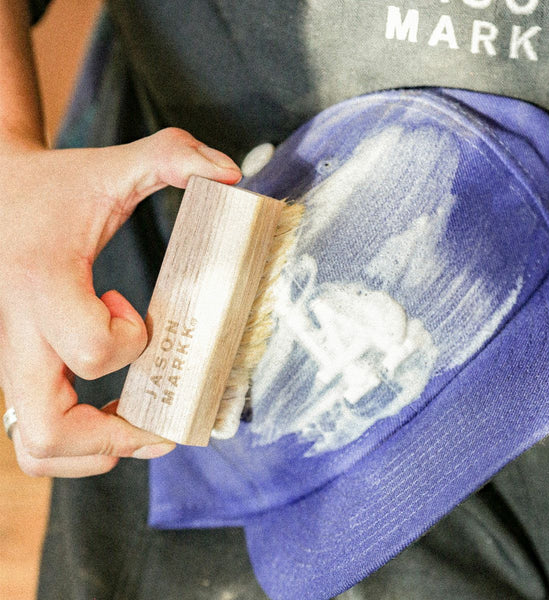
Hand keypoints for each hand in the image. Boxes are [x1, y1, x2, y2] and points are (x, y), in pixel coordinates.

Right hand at [0, 128, 240, 476]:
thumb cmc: (54, 188)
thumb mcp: (110, 165)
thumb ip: (171, 155)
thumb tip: (228, 174)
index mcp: (44, 283)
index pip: (90, 348)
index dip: (132, 340)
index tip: (138, 309)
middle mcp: (19, 333)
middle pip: (46, 429)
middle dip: (113, 440)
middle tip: (158, 424)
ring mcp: (16, 357)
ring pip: (34, 446)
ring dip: (91, 453)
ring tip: (133, 428)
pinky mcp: (22, 366)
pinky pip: (35, 431)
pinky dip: (76, 443)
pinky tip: (111, 412)